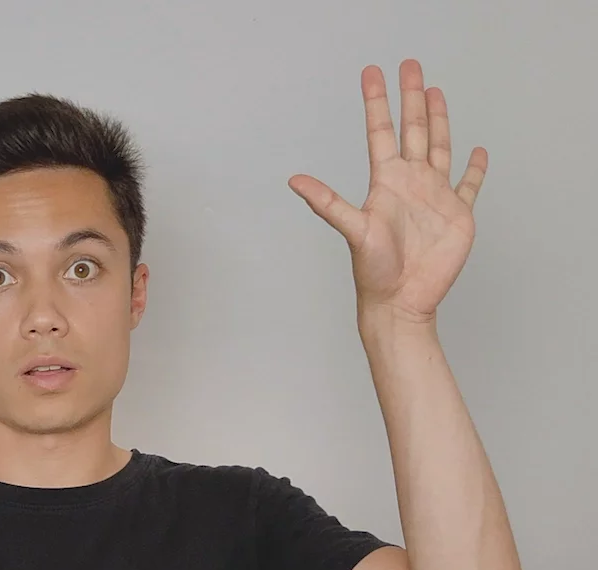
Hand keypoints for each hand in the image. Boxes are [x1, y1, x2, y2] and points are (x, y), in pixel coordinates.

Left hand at [287, 59, 486, 323]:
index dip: (377, 102)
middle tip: (410, 65)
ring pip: (439, 147)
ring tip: (435, 92)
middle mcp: (410, 183)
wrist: (401, 301)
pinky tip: (477, 152)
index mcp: (386, 183)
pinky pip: (468, 185)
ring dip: (438, 121)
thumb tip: (294, 181)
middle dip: (411, 98)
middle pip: (413, 130)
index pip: (381, 132)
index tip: (373, 72)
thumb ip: (326, 202)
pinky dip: (474, 168)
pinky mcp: (457, 214)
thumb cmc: (374, 271)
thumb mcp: (352, 230)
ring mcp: (434, 196)